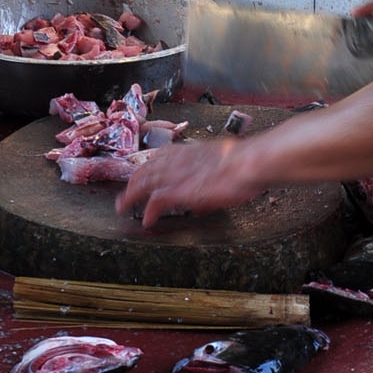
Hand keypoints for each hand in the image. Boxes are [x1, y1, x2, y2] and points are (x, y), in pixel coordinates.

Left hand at [117, 137, 261, 229]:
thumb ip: (209, 176)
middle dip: (133, 182)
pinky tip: (147, 220)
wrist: (248, 163)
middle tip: (126, 194)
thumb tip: (204, 196)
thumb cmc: (245, 162)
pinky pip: (155, 202)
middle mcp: (178, 161)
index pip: (159, 156)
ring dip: (131, 195)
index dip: (148, 166)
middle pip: (145, 169)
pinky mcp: (179, 191)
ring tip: (123, 206)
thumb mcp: (222, 164)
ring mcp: (176, 175)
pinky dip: (149, 211)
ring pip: (143, 182)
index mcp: (188, 152)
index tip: (142, 173)